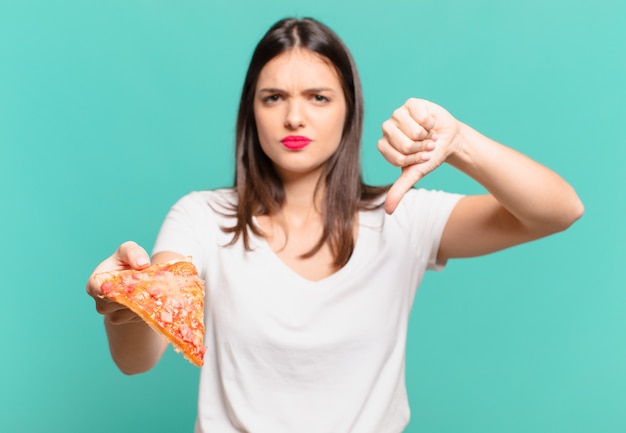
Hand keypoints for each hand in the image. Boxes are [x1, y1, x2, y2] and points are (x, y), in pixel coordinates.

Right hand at [86, 241, 150, 324]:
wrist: (135, 279)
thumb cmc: (127, 261)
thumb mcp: (129, 250)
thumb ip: (133, 252)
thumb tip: (142, 264)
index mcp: (95, 284)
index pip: (102, 290)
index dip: (119, 287)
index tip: (134, 283)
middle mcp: (101, 303)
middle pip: (118, 302)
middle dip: (136, 293)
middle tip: (152, 285)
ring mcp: (112, 315)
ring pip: (130, 311)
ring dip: (144, 301)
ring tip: (153, 290)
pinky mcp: (125, 321)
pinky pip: (137, 317)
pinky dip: (147, 308)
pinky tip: (152, 298)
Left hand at [378, 98, 462, 213]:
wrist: (447, 140)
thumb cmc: (429, 157)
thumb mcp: (415, 174)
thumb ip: (400, 190)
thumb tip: (388, 211)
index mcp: (384, 145)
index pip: (398, 156)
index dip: (414, 159)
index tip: (420, 158)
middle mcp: (387, 128)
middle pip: (404, 143)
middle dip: (421, 148)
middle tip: (426, 145)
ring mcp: (398, 114)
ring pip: (413, 129)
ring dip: (427, 135)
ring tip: (428, 134)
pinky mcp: (410, 104)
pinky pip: (421, 115)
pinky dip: (430, 122)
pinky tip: (430, 123)